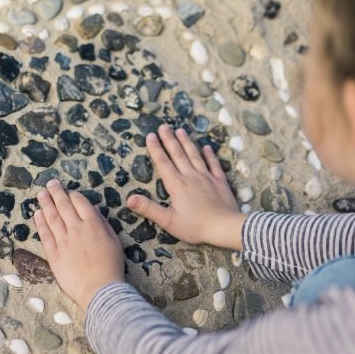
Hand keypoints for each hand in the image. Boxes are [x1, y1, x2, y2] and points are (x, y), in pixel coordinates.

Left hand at [34, 180, 124, 311]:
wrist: (100, 290)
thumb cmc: (111, 267)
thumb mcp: (114, 241)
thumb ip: (103, 224)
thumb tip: (94, 210)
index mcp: (93, 224)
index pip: (80, 202)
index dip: (73, 195)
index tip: (68, 191)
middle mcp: (76, 229)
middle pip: (63, 205)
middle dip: (56, 192)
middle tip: (50, 183)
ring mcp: (63, 241)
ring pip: (52, 217)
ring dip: (45, 203)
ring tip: (41, 194)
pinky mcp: (54, 254)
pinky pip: (45, 235)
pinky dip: (40, 223)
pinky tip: (37, 214)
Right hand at [127, 124, 245, 249]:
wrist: (225, 227)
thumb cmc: (195, 227)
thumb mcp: (168, 221)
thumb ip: (148, 209)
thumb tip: (129, 199)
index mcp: (177, 185)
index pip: (163, 163)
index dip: (156, 149)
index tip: (150, 136)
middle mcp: (191, 176)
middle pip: (178, 154)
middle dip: (169, 139)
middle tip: (163, 126)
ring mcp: (206, 177)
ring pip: (194, 155)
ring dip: (187, 142)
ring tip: (181, 130)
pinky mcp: (220, 182)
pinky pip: (214, 165)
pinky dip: (210, 155)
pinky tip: (207, 148)